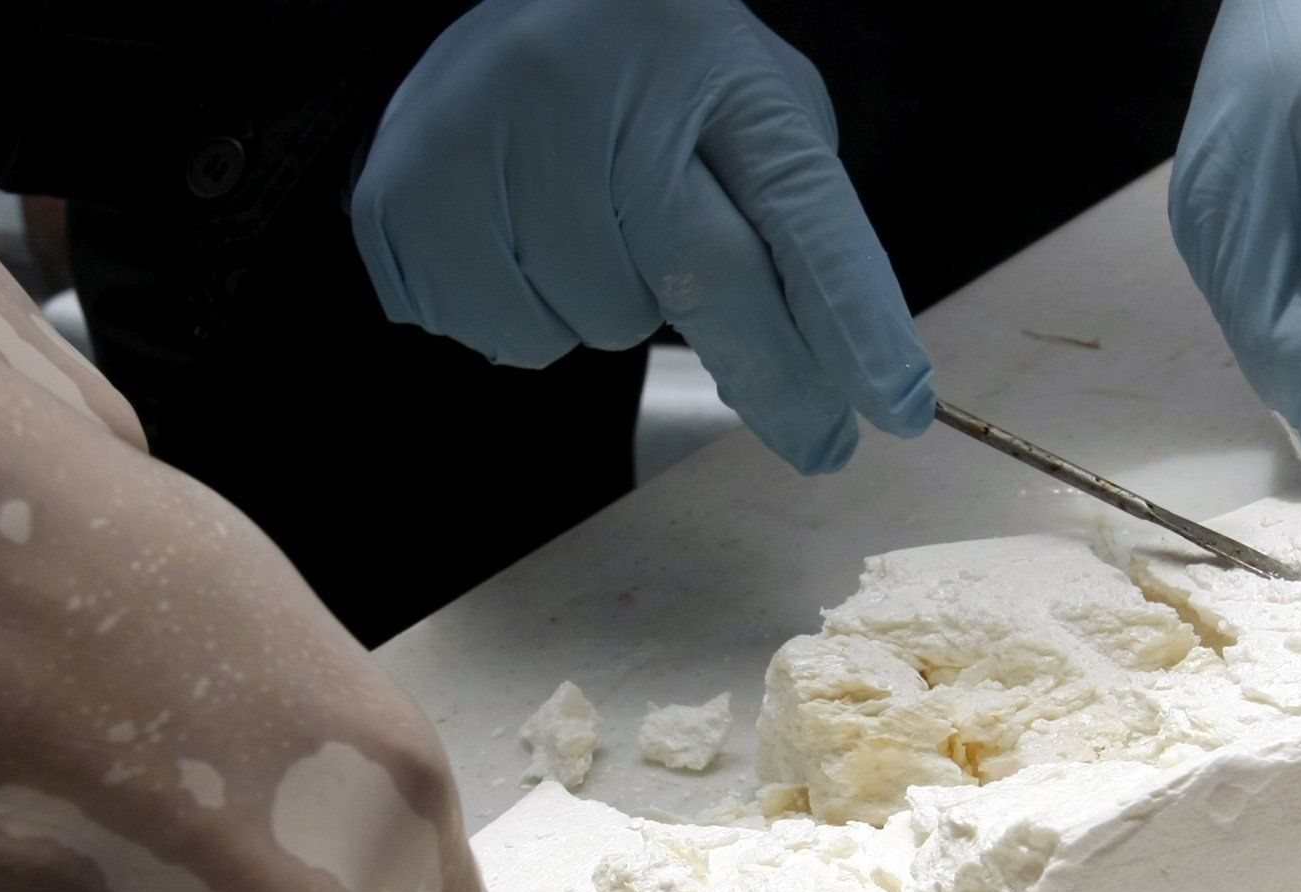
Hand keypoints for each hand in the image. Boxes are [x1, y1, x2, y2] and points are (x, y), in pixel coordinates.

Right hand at [349, 0, 934, 473]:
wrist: (513, 7)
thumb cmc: (653, 74)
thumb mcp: (746, 105)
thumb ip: (787, 221)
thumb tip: (815, 380)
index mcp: (706, 57)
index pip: (793, 204)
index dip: (848, 314)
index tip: (894, 406)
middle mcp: (592, 82)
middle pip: (703, 278)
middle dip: (775, 376)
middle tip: (818, 440)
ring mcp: (489, 130)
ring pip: (597, 321)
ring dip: (615, 310)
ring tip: (592, 230)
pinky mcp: (407, 191)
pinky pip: (508, 335)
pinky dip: (531, 319)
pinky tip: (524, 246)